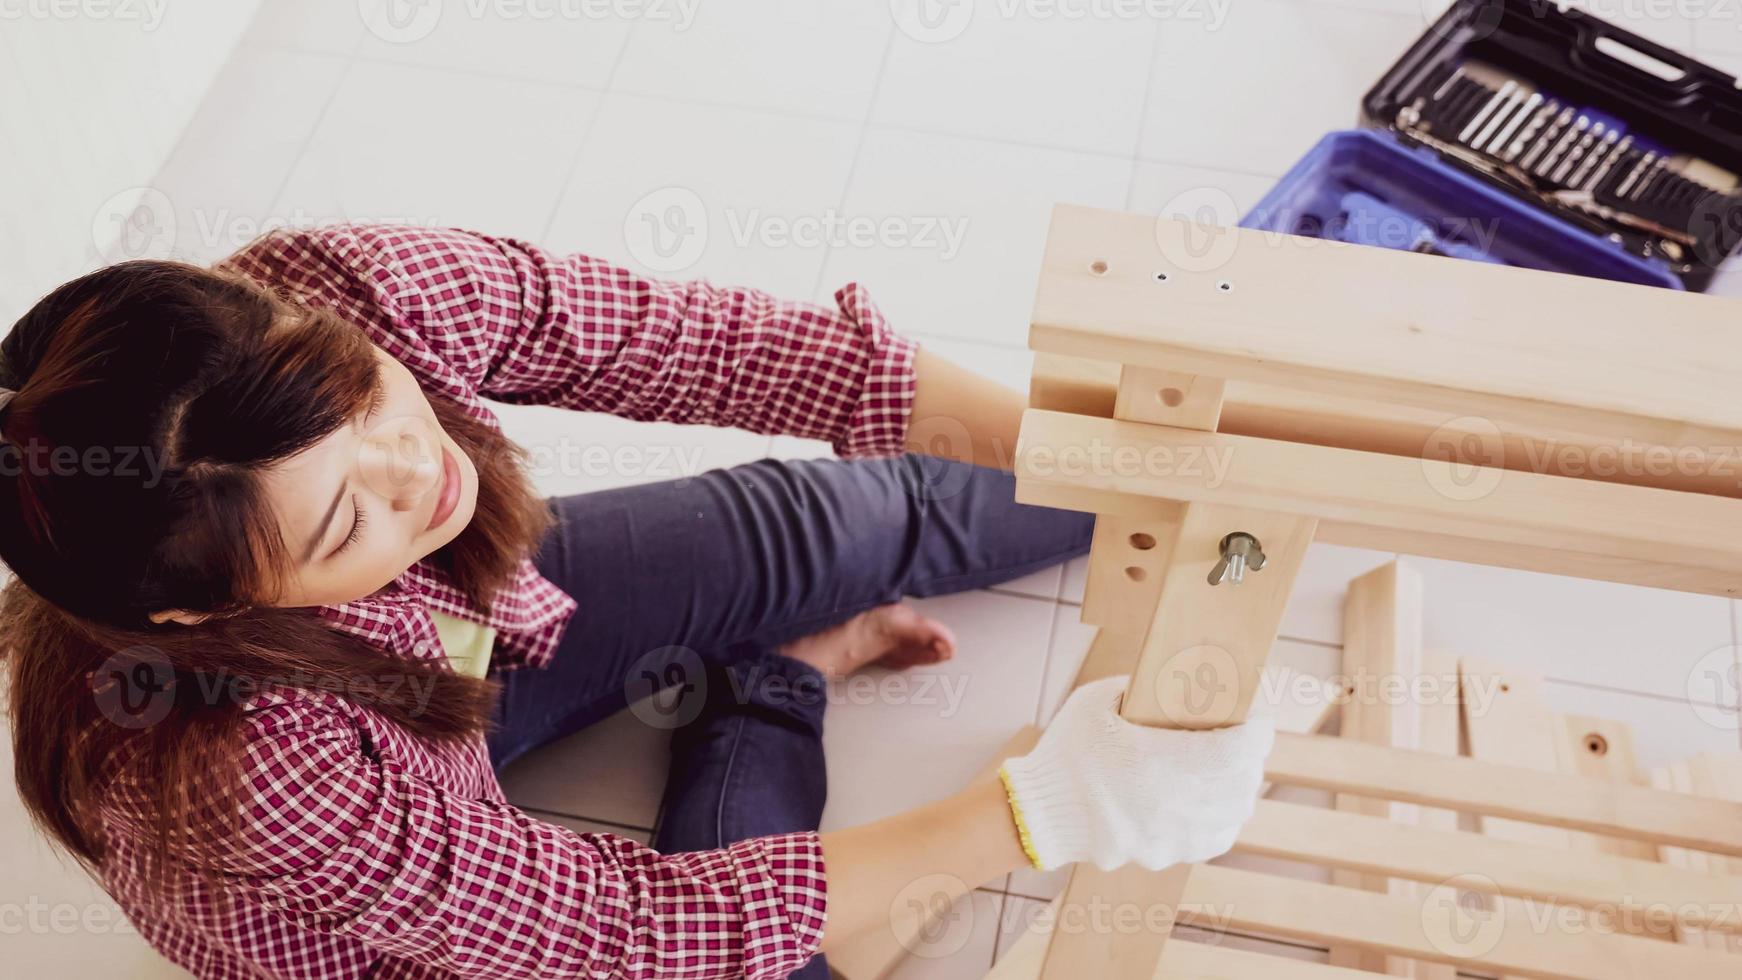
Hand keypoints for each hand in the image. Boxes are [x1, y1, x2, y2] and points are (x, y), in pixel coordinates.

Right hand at [997, 676, 1273, 870]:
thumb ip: (1140, 688)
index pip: (1235, 750)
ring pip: (1233, 813)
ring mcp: (1168, 835)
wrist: (1037, 812)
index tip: (1260, 718)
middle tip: (1246, 738)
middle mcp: (1170, 803)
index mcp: (1156, 761)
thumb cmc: (1066, 752)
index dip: (1259, 732)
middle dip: (1252, 756)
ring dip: (1241, 786)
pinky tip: (1214, 800)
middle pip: (1242, 782)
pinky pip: (1214, 839)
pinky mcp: (1162, 854)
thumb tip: (1178, 677)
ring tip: (1232, 768)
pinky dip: (1223, 817)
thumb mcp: (1097, 702)